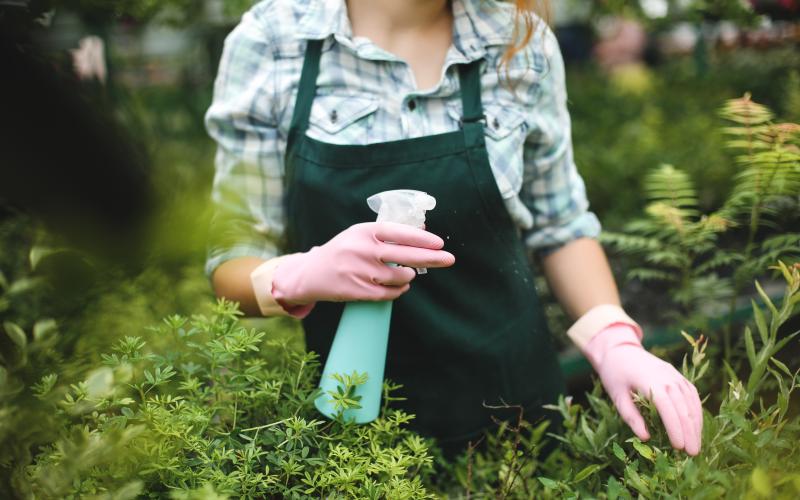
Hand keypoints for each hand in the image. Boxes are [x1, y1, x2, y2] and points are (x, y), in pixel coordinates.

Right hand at [272, 222, 454, 305]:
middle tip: (449, 259)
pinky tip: (400, 287)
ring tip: (407, 274)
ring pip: (399, 277)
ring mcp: (359, 271)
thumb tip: (422, 231)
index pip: (398, 232)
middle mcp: (361, 250)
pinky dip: (399, 291)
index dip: (421, 238)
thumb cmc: (343, 251)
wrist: (311, 274)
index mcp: (364, 231)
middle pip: (405, 255)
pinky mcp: (357, 290)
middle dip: (431, 258)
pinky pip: (389, 294)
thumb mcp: (361, 234)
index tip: (439, 243)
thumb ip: (388, 233)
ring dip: (409, 277)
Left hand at [585, 324, 702, 455]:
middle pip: (683, 407)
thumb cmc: (614, 375)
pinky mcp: (677, 375)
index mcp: (649, 381)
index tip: (679, 447)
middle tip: (692, 454)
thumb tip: (645, 437)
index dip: (675, 428)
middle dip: (689, 432)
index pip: (667, 408)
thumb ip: (631, 416)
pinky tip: (696, 427)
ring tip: (696, 445)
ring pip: (691, 401)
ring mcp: (674, 374)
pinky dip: (696, 411)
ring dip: (696, 424)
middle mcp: (666, 376)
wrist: (619, 350)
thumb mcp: (617, 396)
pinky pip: (691, 394)